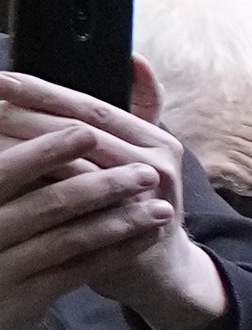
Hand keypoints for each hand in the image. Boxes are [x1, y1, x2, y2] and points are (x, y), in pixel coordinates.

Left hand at [0, 69, 225, 329]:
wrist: (157, 270)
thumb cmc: (135, 206)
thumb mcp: (142, 153)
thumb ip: (140, 107)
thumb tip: (135, 60)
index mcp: (155, 140)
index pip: (88, 105)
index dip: (41, 90)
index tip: (0, 79)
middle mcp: (156, 165)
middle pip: (80, 131)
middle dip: (24, 114)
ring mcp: (143, 200)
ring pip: (73, 166)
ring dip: (24, 151)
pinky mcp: (125, 231)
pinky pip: (70, 206)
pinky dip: (33, 189)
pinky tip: (4, 181)